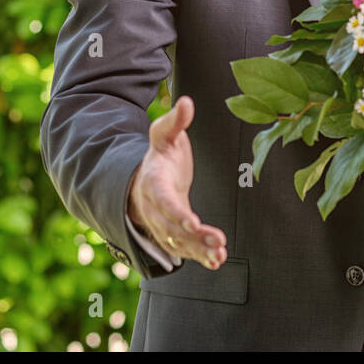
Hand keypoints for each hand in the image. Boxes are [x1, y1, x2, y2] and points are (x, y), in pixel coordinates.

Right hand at [127, 95, 227, 269]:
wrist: (144, 181)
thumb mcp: (164, 135)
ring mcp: (164, 224)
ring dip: (199, 250)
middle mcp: (155, 208)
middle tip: (217, 241)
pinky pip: (185, 250)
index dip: (176, 213)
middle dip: (194, 237)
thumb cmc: (160, 156)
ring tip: (219, 255)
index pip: (163, 200)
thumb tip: (186, 101)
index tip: (191, 222)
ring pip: (179, 243)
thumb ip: (175, 121)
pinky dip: (200, 257)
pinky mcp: (175, 235)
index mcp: (153, 182)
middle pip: (172, 226)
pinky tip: (217, 262)